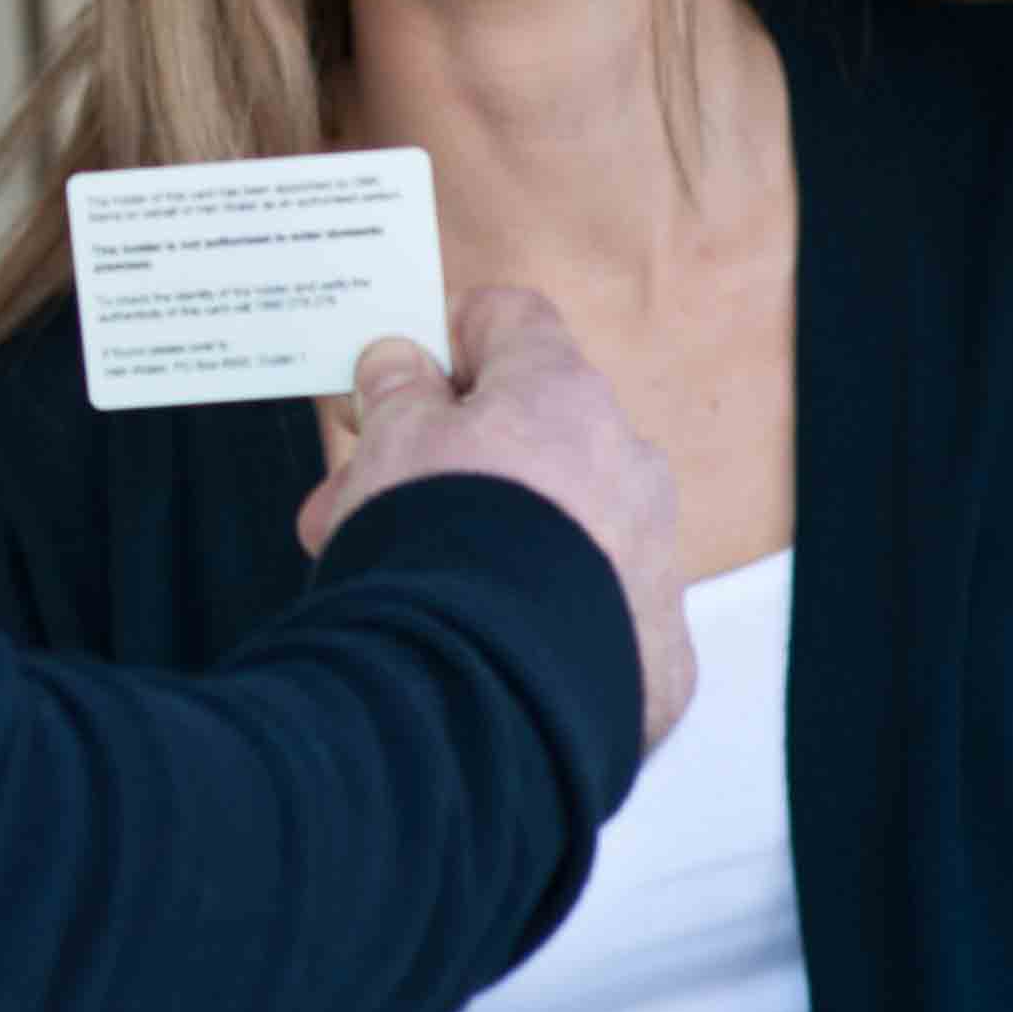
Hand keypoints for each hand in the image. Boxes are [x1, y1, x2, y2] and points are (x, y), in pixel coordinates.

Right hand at [298, 285, 707, 743]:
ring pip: (558, 528)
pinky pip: (590, 613)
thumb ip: (396, 391)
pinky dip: (535, 618)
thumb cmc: (439, 544)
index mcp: (561, 395)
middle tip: (358, 502)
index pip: (513, 322)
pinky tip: (473, 643)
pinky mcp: (654, 652)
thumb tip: (400, 364)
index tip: (401, 371)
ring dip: (483, 541)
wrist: (488, 690)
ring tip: (398, 588)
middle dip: (440, 465)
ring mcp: (650, 560)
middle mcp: (626, 466)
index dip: (449, 338)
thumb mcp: (390, 443)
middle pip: (527, 438)